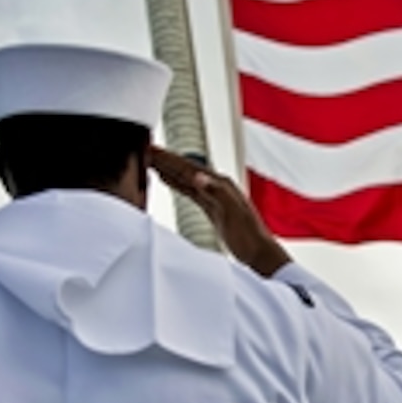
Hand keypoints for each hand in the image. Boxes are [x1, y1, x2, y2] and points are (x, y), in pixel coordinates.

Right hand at [147, 146, 290, 276]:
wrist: (258, 252)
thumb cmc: (249, 235)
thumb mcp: (232, 213)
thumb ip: (216, 192)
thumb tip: (198, 175)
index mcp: (220, 184)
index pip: (189, 168)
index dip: (169, 159)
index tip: (151, 150)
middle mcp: (216, 186)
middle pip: (185, 169)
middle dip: (165, 160)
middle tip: (143, 150)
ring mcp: (213, 196)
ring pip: (185, 178)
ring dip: (168, 169)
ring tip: (149, 161)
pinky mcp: (211, 207)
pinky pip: (189, 190)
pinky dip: (176, 183)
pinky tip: (167, 179)